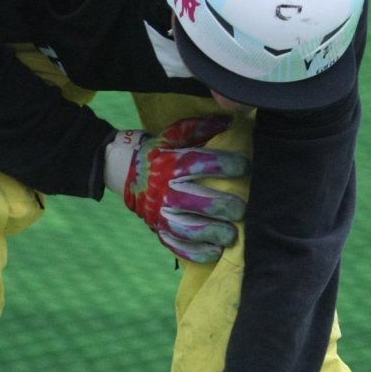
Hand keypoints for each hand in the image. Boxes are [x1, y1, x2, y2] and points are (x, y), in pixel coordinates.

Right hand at [105, 117, 247, 263]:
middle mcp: (166, 191)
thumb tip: (231, 119)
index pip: (199, 163)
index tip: (244, 167)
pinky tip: (215, 252)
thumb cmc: (158, 153)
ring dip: (213, 233)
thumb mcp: (174, 135)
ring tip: (231, 235)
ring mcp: (161, 214)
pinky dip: (197, 252)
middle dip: (224, 206)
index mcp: (170, 164)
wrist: (126, 174)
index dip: (225, 165)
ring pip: (189, 229)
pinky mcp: (160, 230)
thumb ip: (200, 128)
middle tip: (240, 209)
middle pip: (198, 201)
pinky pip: (178, 246)